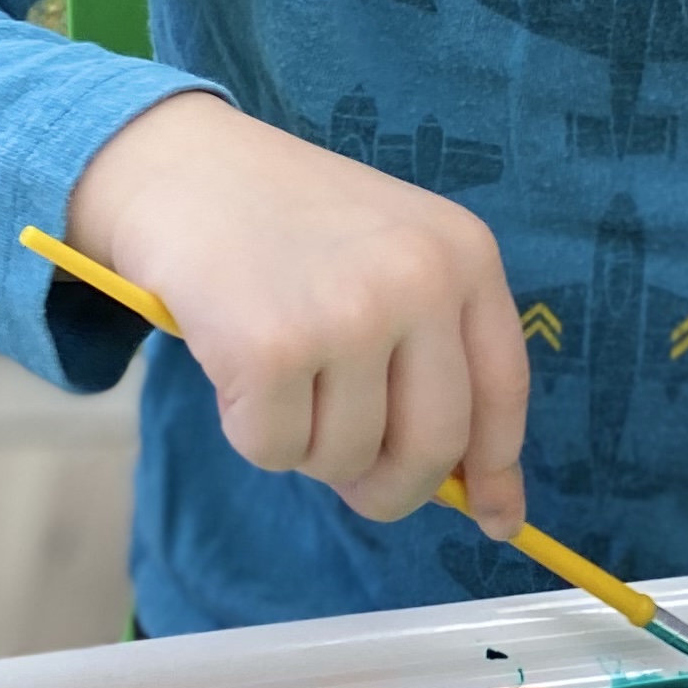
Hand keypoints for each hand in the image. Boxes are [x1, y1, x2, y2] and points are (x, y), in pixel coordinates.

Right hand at [65, 93, 529, 535]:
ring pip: (349, 460)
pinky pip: (276, 452)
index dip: (498, 468)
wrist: (183, 168)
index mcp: (464, 255)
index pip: (503, 390)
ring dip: (308, 447)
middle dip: (392, 487)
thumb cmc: (289, 225)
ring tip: (281, 375)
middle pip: (433, 448)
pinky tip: (238, 366)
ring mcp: (348, 314)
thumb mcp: (391, 258)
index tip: (497, 519)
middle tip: (355, 482)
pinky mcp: (272, 348)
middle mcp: (420, 281)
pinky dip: (251, 431)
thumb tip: (487, 502)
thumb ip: (437, 360)